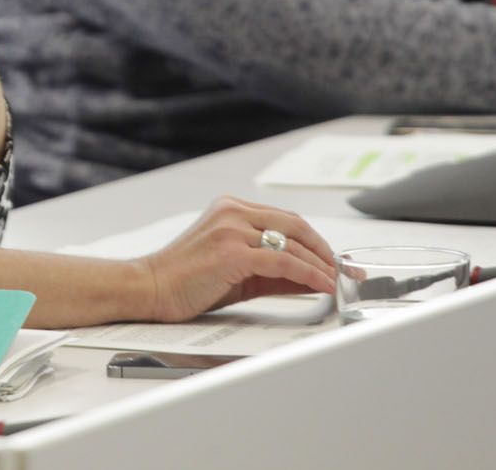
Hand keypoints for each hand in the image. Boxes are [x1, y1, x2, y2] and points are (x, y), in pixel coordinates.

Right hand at [137, 196, 336, 321]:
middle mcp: (232, 212)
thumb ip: (273, 269)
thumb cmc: (187, 280)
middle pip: (295, 225)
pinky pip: (283, 260)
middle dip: (325, 250)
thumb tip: (312, 278)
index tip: (335, 260)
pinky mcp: (232, 252)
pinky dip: (308, 273)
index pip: (286, 219)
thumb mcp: (237, 269)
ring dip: (321, 264)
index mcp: (231, 207)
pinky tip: (321, 285)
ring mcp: (231, 230)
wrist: (150, 288)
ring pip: (293, 242)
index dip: (316, 240)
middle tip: (344, 270)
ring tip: (337, 281)